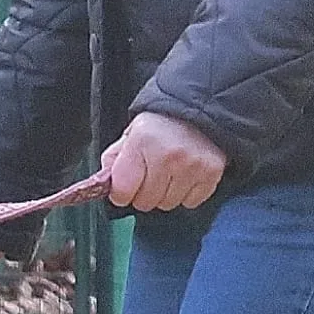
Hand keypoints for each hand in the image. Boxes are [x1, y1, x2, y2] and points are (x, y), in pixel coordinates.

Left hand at [100, 112, 225, 211]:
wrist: (202, 109)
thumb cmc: (161, 125)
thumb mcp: (131, 134)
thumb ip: (114, 160)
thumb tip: (102, 184)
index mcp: (142, 142)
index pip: (122, 191)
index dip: (121, 193)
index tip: (127, 186)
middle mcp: (168, 155)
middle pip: (145, 202)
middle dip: (144, 194)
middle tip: (151, 176)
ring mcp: (192, 165)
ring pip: (167, 205)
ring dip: (165, 195)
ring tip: (170, 173)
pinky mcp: (211, 173)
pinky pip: (190, 202)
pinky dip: (186, 194)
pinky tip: (185, 176)